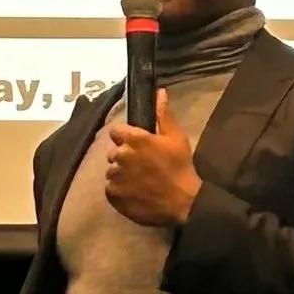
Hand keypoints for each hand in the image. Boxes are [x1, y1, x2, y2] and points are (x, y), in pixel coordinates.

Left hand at [104, 89, 202, 227]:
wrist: (182, 202)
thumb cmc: (180, 167)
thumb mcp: (176, 138)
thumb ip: (163, 114)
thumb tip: (159, 92)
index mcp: (134, 139)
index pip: (115, 131)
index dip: (125, 137)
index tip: (136, 145)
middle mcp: (120, 156)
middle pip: (114, 152)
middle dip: (124, 157)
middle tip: (142, 166)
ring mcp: (115, 176)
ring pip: (112, 171)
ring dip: (121, 174)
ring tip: (139, 181)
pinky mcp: (112, 195)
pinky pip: (110, 188)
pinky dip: (119, 190)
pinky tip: (135, 193)